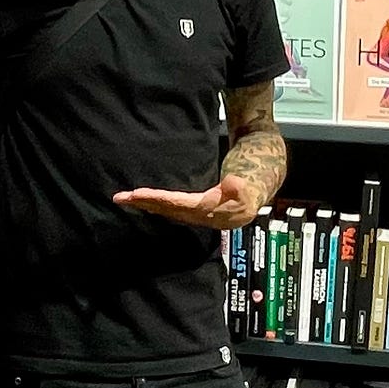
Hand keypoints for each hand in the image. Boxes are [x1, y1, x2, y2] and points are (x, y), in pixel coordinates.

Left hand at [113, 174, 263, 229]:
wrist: (268, 171)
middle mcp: (212, 218)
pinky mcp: (206, 211)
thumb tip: (233, 186)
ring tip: (127, 200)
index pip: (184, 206)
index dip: (161, 201)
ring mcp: (209, 217)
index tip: (139, 194)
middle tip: (121, 198)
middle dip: (147, 205)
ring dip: (150, 207)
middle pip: (174, 213)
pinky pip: (179, 212)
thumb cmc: (258, 169)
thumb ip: (243, 184)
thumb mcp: (252, 176)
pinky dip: (161, 208)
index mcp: (220, 211)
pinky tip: (149, 204)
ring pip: (174, 214)